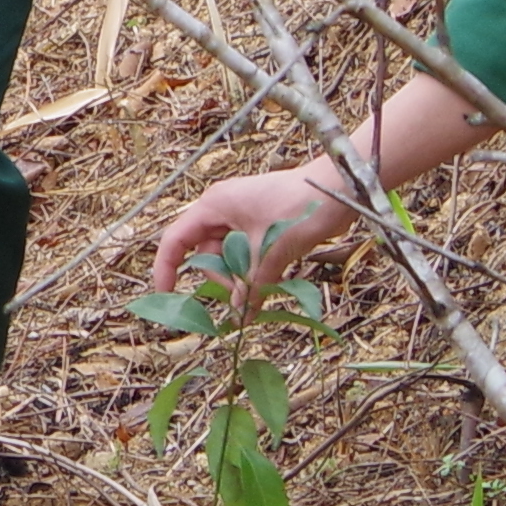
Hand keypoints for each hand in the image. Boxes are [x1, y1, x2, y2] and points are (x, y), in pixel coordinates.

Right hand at [153, 166, 358, 295]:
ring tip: (262, 287)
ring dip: (241, 275)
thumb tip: (240, 317)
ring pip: (228, 255)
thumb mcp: (270, 251)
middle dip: (221, 276)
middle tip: (244, 292)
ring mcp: (243, 216)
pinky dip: (254, 269)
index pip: (176, 238)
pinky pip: (248, 253)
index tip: (168, 293)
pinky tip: (267, 284)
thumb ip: (250, 284)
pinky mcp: (263, 224)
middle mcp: (223, 209)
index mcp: (213, 205)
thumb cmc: (299, 209)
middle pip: (205, 252)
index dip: (167, 267)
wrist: (339, 188)